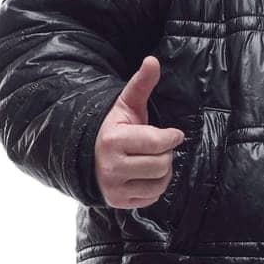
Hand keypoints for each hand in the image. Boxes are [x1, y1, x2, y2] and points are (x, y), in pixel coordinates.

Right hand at [94, 56, 184, 208]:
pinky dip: (155, 187)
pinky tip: (145, 175)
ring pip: (159, 183)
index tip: (174, 134)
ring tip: (153, 161)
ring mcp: (113, 188)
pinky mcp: (118, 203)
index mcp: (113, 140)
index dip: (171, 137)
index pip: (158, 142)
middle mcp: (111, 167)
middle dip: (166, 154)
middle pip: (162, 165)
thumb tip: (152, 60)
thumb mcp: (127, 104)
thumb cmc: (114, 127)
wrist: (89, 154)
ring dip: (163, 172)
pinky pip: (152, 198)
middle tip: (158, 148)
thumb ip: (141, 83)